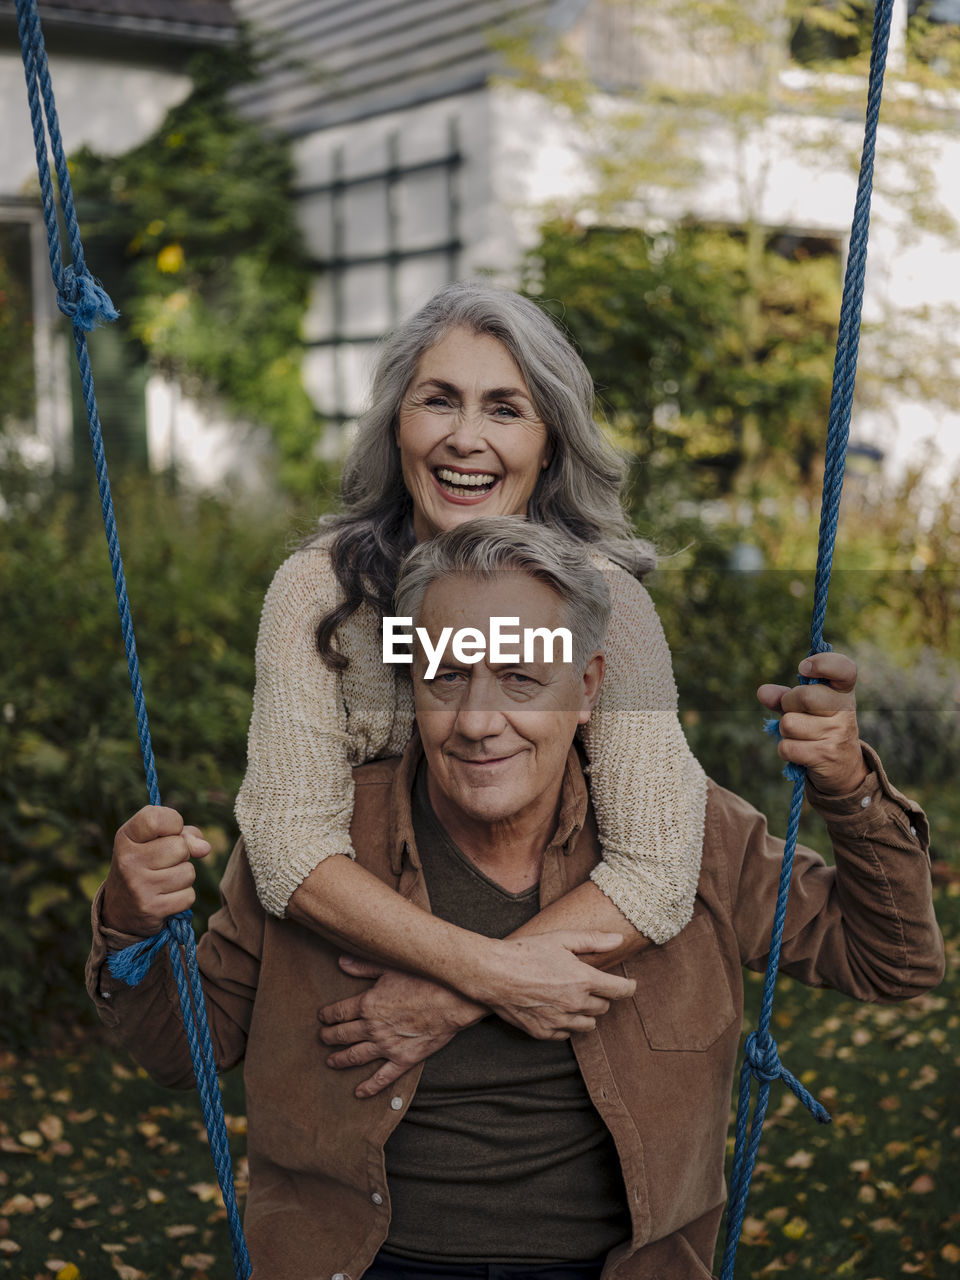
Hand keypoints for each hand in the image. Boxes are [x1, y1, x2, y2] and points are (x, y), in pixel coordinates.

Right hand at [102, 806, 210, 935]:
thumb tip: (204, 848)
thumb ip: (183, 834)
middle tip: (164, 862)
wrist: (120, 909)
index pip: (156, 818)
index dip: (174, 823)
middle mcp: (128, 861)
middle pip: (180, 847)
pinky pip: (189, 896)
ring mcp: (138, 886)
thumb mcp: (153, 841)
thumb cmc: (145, 864)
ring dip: (183, 876)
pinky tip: (165, 897)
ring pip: (188, 872)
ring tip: (164, 880)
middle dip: (182, 854)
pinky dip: (183, 896)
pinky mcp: (151, 909)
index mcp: (126, 837)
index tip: (170, 832)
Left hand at [318, 957, 483, 1097]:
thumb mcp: (391, 967)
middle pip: (343, 1035)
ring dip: (340, 1060)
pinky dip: (369, 1087)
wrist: (453, 1000)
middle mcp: (373, 1028)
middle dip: (329, 1037)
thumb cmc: (425, 979)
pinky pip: (382, 1077)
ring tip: (330, 1061)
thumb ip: (364, 967)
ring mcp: (387, 1046)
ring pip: (355, 1056)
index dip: (327, 1015)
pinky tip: (359, 1092)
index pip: (339, 1012)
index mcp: (367, 1004)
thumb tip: (341, 962)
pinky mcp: (403, 1059)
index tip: (322, 1017)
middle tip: (322, 1038)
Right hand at [470, 930, 635, 1039]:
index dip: (629, 987)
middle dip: (601, 996)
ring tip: (573, 999)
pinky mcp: (543, 1032)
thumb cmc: (526, 952)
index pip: (621, 991)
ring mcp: (559, 1021)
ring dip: (586, 1013)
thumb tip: (618, 939)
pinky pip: (566, 1034)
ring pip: (588, 1025)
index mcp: (584, 980)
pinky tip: (556, 1010)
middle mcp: (575, 1004)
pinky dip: (566, 1024)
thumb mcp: (561, 939)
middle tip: (589, 985)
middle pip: (604, 1008)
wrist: (493, 973)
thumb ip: (593, 940)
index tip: (629, 985)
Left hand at [757, 651, 867, 795]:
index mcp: (843, 692)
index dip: (823, 663)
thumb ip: (784, 696)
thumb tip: (763, 692)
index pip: (844, 668)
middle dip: (788, 704)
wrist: (844, 768)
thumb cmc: (820, 728)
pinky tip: (802, 752)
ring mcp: (837, 733)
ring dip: (786, 731)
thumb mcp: (807, 708)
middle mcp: (845, 710)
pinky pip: (786, 747)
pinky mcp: (825, 756)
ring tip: (802, 735)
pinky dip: (786, 750)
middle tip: (798, 713)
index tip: (803, 668)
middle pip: (804, 696)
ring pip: (789, 723)